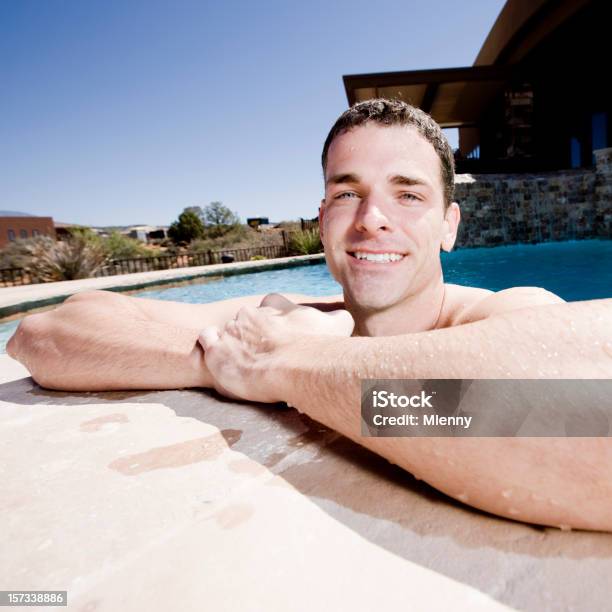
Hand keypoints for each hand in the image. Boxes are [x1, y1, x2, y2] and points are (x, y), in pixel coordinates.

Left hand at [199, 293, 353, 401]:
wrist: (293, 368)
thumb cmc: (316, 347)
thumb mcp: (338, 325)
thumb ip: (339, 317)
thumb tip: (342, 316)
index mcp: (276, 305)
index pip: (273, 306)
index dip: (279, 322)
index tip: (285, 337)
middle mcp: (251, 312)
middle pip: (249, 320)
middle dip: (256, 334)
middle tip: (267, 354)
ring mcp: (231, 330)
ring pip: (229, 331)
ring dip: (235, 344)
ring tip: (244, 362)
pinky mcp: (217, 350)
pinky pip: (208, 341)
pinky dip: (212, 348)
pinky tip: (222, 359)